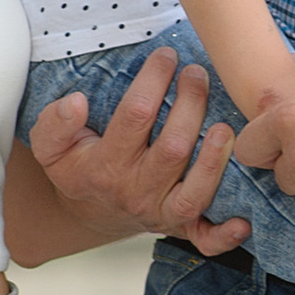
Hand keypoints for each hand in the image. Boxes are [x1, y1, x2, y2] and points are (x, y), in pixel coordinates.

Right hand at [28, 51, 252, 253]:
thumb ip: (55, 123)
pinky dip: (225, 234)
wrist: (94, 209)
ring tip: (225, 125)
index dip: (153, 81)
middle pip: (173, 149)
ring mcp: (161, 213)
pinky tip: (243, 220)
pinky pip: (206, 239)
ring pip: (194, 191)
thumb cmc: (80, 166)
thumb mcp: (51, 145)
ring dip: (214, 160)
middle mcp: (136, 192)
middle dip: (191, 106)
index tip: (167, 55)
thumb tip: (76, 102)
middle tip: (198, 73)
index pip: (134, 116)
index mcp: (105, 167)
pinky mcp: (181, 228)